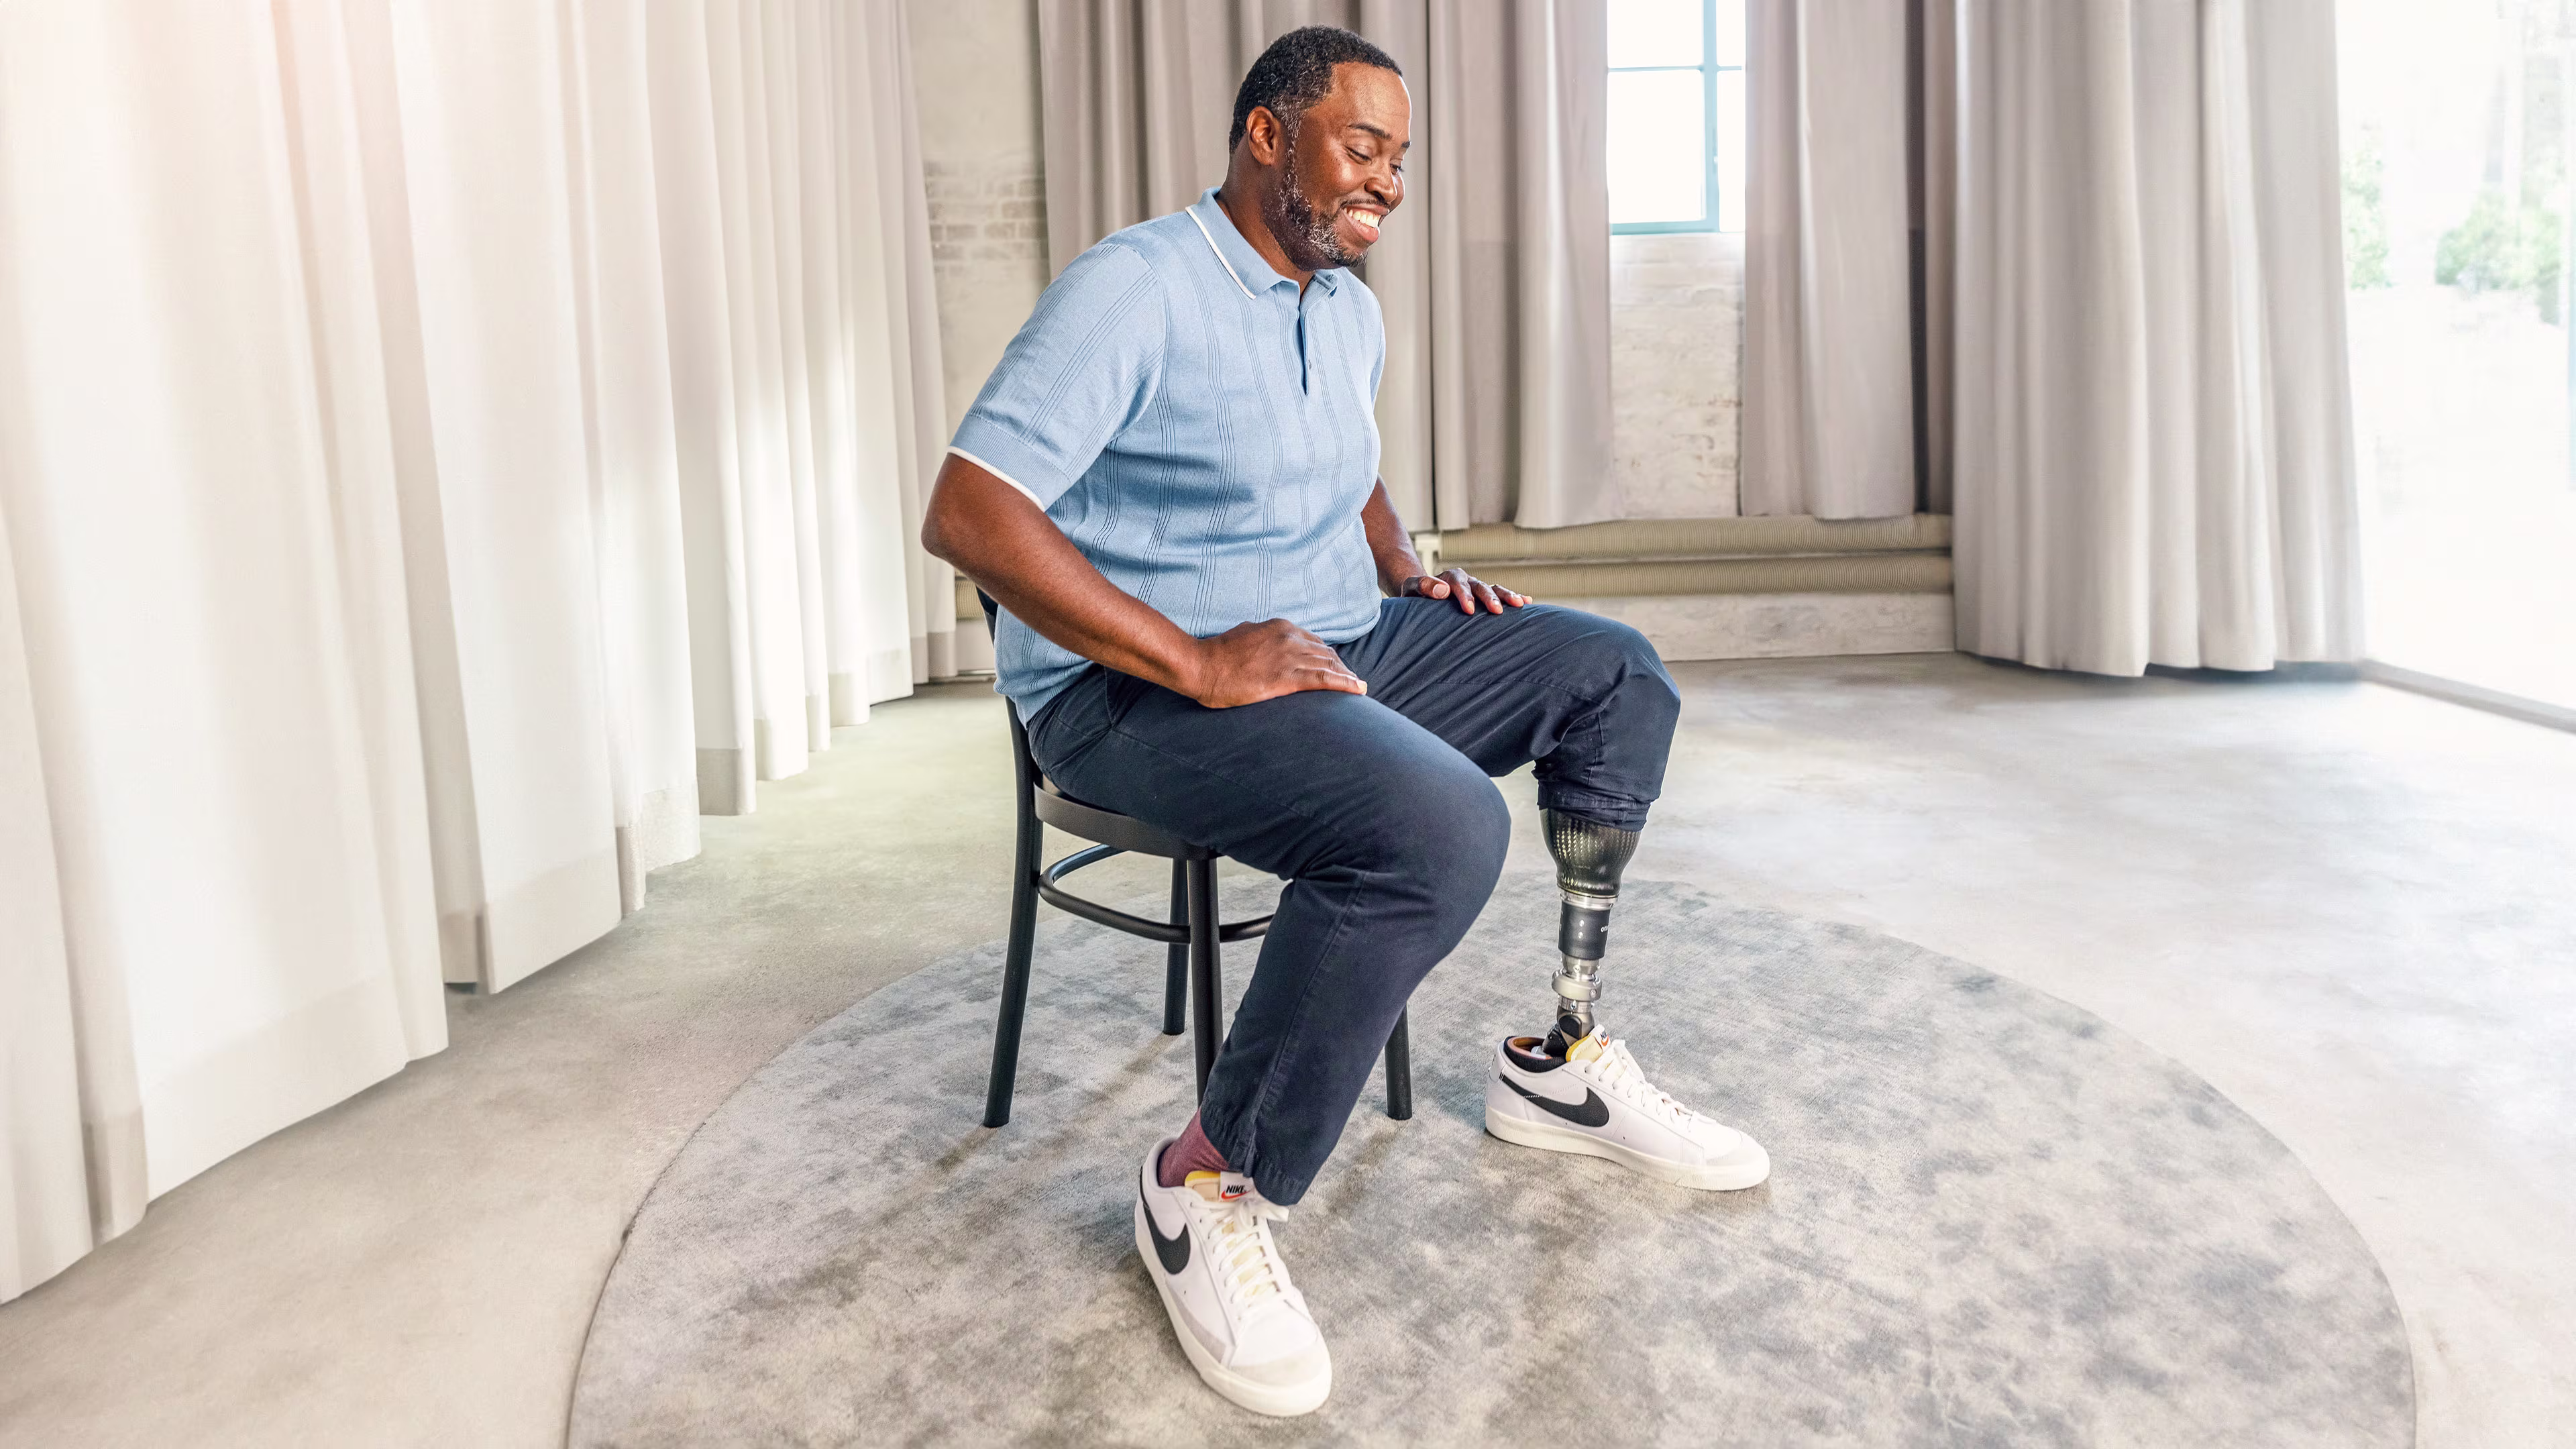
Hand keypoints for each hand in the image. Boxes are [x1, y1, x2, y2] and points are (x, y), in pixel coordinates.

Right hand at [1183, 619, 1369, 708]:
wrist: (1200, 665)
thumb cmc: (1216, 656)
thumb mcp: (1243, 636)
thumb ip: (1261, 639)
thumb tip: (1265, 646)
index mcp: (1279, 627)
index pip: (1313, 641)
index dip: (1327, 656)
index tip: (1336, 666)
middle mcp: (1289, 638)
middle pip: (1325, 653)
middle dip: (1341, 667)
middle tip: (1353, 681)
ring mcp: (1288, 656)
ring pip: (1328, 665)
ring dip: (1347, 677)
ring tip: (1360, 688)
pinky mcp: (1285, 677)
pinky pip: (1323, 679)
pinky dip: (1344, 684)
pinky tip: (1357, 690)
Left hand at [1400, 568, 1528, 614]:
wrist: (1421, 594)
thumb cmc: (1414, 595)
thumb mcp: (1411, 588)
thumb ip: (1423, 586)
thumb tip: (1442, 591)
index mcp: (1449, 577)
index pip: (1458, 584)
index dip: (1464, 595)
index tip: (1469, 609)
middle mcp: (1466, 579)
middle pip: (1480, 585)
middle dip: (1489, 598)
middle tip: (1496, 611)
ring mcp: (1476, 587)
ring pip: (1494, 588)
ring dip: (1506, 596)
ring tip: (1520, 605)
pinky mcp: (1483, 595)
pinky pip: (1500, 594)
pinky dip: (1513, 597)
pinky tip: (1527, 602)